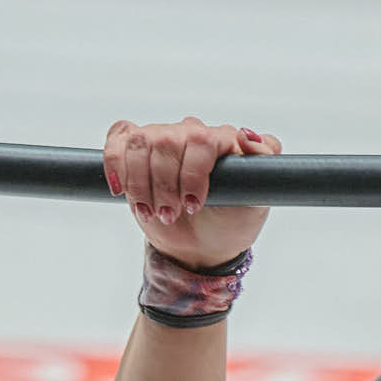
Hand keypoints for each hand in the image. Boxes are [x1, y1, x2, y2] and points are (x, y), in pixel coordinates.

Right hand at [104, 118, 281, 269]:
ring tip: (152, 212)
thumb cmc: (231, 223)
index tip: (194, 205)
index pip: (200, 139)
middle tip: (171, 215)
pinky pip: (118, 140)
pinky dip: (115, 164)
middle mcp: (190, 133)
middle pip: (165, 141)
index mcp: (221, 139)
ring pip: (139, 142)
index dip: (192, 173)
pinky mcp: (136, 151)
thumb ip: (265, 163)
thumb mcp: (256, 202)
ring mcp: (162, 140)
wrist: (201, 248)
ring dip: (141, 184)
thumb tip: (246, 135)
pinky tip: (121, 190)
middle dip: (165, 186)